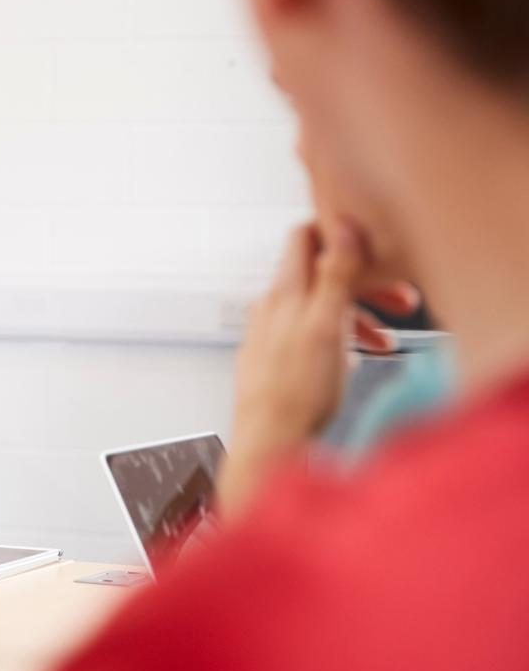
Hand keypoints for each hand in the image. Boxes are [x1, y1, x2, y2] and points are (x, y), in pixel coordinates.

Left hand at [219, 220, 419, 516]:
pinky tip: (351, 362)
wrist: (269, 441)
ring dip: (356, 318)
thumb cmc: (296, 391)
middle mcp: (271, 307)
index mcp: (285, 292)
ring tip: (382, 341)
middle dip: (364, 285)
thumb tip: (342, 228)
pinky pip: (310, 337)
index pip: (304, 238)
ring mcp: (270, 333)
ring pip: (319, 309)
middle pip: (321, 276)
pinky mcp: (274, 359)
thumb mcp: (325, 325)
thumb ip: (334, 276)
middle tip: (401, 301)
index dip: (339, 235)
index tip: (374, 249)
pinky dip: (337, 340)